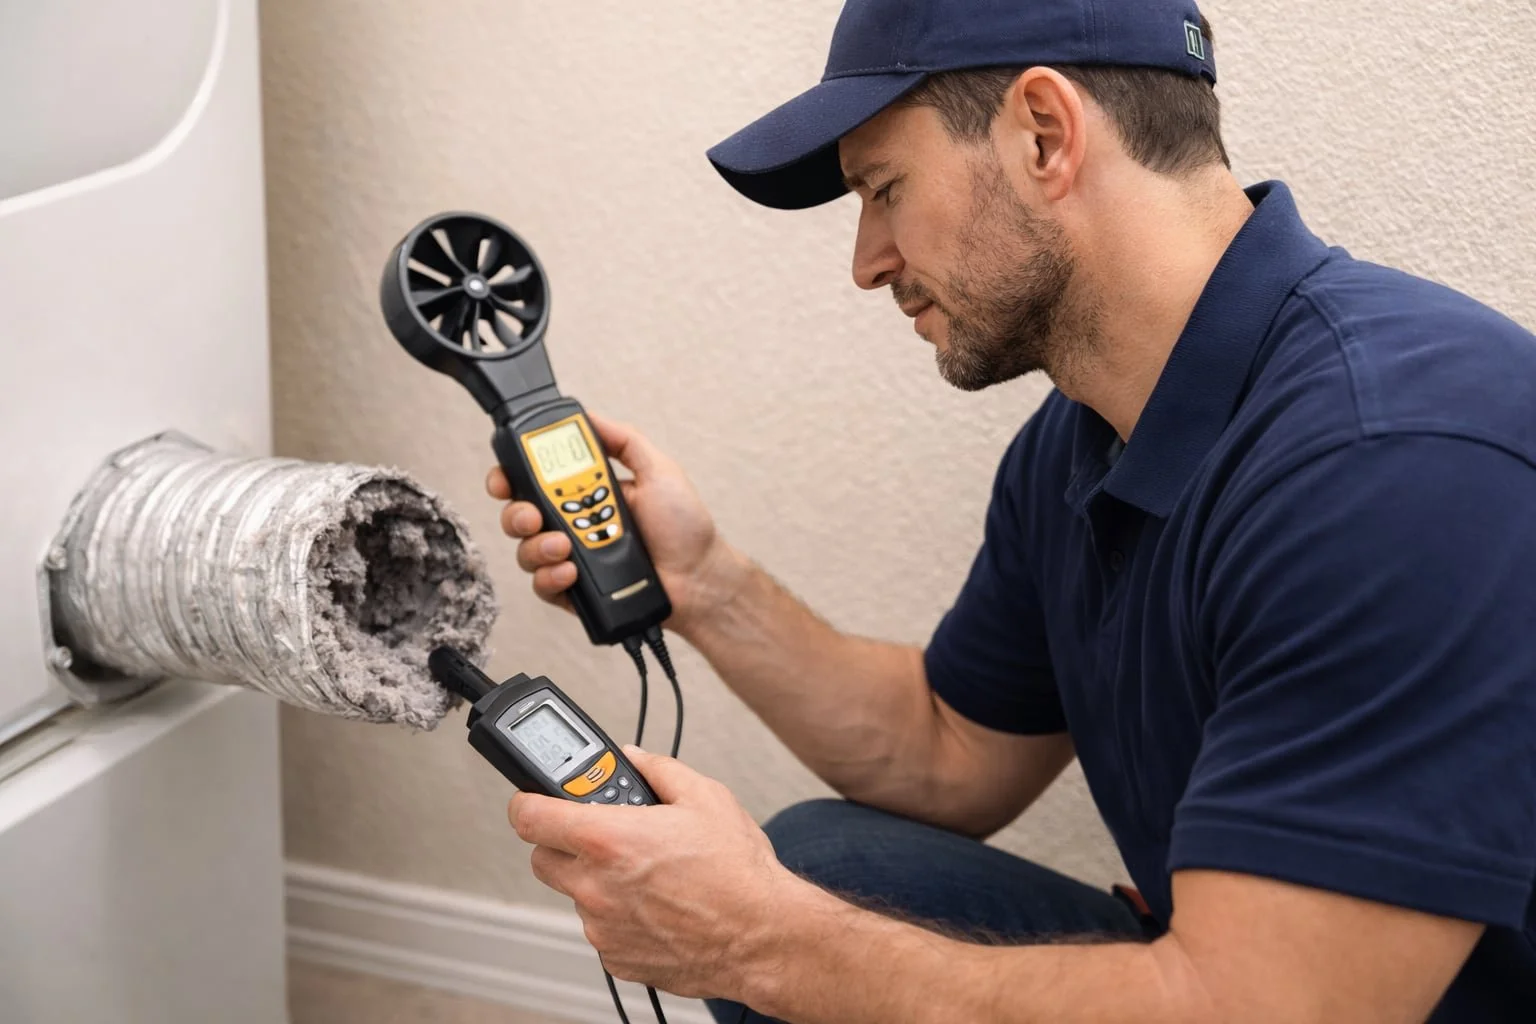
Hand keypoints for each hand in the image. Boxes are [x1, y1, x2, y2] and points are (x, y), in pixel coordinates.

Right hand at [487, 413, 746, 635]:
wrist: (700, 576)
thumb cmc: (685, 527)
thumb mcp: (658, 470)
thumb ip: (624, 440)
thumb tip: (588, 416)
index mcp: (585, 493)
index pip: (534, 480)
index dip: (511, 477)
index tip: (506, 477)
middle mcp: (572, 524)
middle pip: (519, 515)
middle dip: (516, 513)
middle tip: (533, 516)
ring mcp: (571, 559)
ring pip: (526, 552)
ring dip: (536, 547)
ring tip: (565, 547)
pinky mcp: (574, 592)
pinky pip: (543, 586)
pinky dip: (549, 578)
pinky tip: (570, 572)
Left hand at [507, 747, 807, 999]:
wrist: (762, 936)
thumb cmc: (738, 873)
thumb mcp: (706, 798)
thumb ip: (659, 770)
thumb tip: (635, 759)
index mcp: (608, 839)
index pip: (528, 816)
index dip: (527, 801)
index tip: (535, 797)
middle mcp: (595, 886)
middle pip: (542, 857)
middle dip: (564, 842)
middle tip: (601, 835)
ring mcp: (602, 926)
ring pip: (575, 895)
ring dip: (597, 881)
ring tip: (647, 874)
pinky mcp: (616, 957)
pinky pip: (601, 928)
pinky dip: (618, 915)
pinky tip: (656, 905)